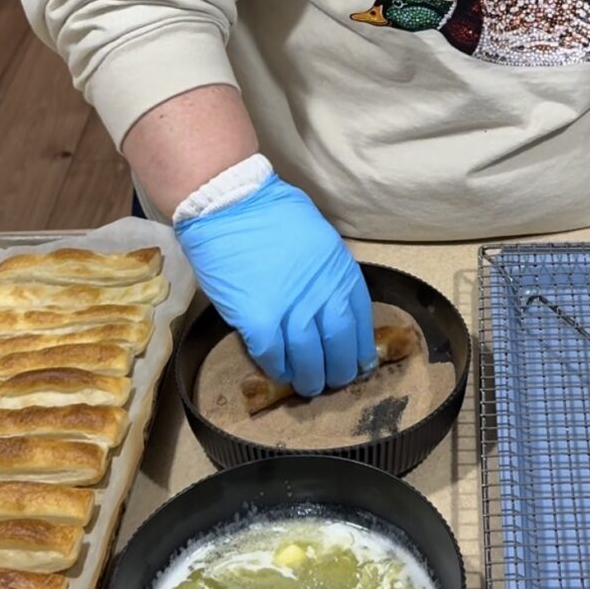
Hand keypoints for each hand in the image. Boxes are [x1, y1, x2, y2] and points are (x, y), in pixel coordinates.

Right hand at [175, 176, 376, 395]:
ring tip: (309, 386)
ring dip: (310, 378)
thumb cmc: (270, 212)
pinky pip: (273, 356)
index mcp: (340, 270)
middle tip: (334, 380)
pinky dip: (277, 369)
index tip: (359, 363)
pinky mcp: (258, 319)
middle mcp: (322, 293)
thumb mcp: (318, 237)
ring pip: (309, 359)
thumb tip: (328, 301)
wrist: (229, 203)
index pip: (360, 320)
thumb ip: (326, 271)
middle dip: (340, 369)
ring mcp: (291, 308)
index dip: (360, 347)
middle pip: (339, 344)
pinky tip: (279, 373)